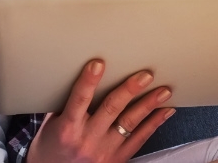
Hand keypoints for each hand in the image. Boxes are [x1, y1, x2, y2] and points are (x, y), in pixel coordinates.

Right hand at [27, 60, 173, 162]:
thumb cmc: (52, 147)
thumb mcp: (52, 124)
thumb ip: (66, 103)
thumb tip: (81, 75)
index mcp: (68, 128)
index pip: (79, 100)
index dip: (89, 81)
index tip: (98, 64)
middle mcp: (87, 139)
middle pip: (111, 109)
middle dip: (130, 90)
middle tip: (145, 75)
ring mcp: (104, 151)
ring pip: (130, 123)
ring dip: (149, 104)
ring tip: (164, 91)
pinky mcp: (117, 159)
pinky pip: (140, 139)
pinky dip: (154, 123)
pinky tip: (165, 111)